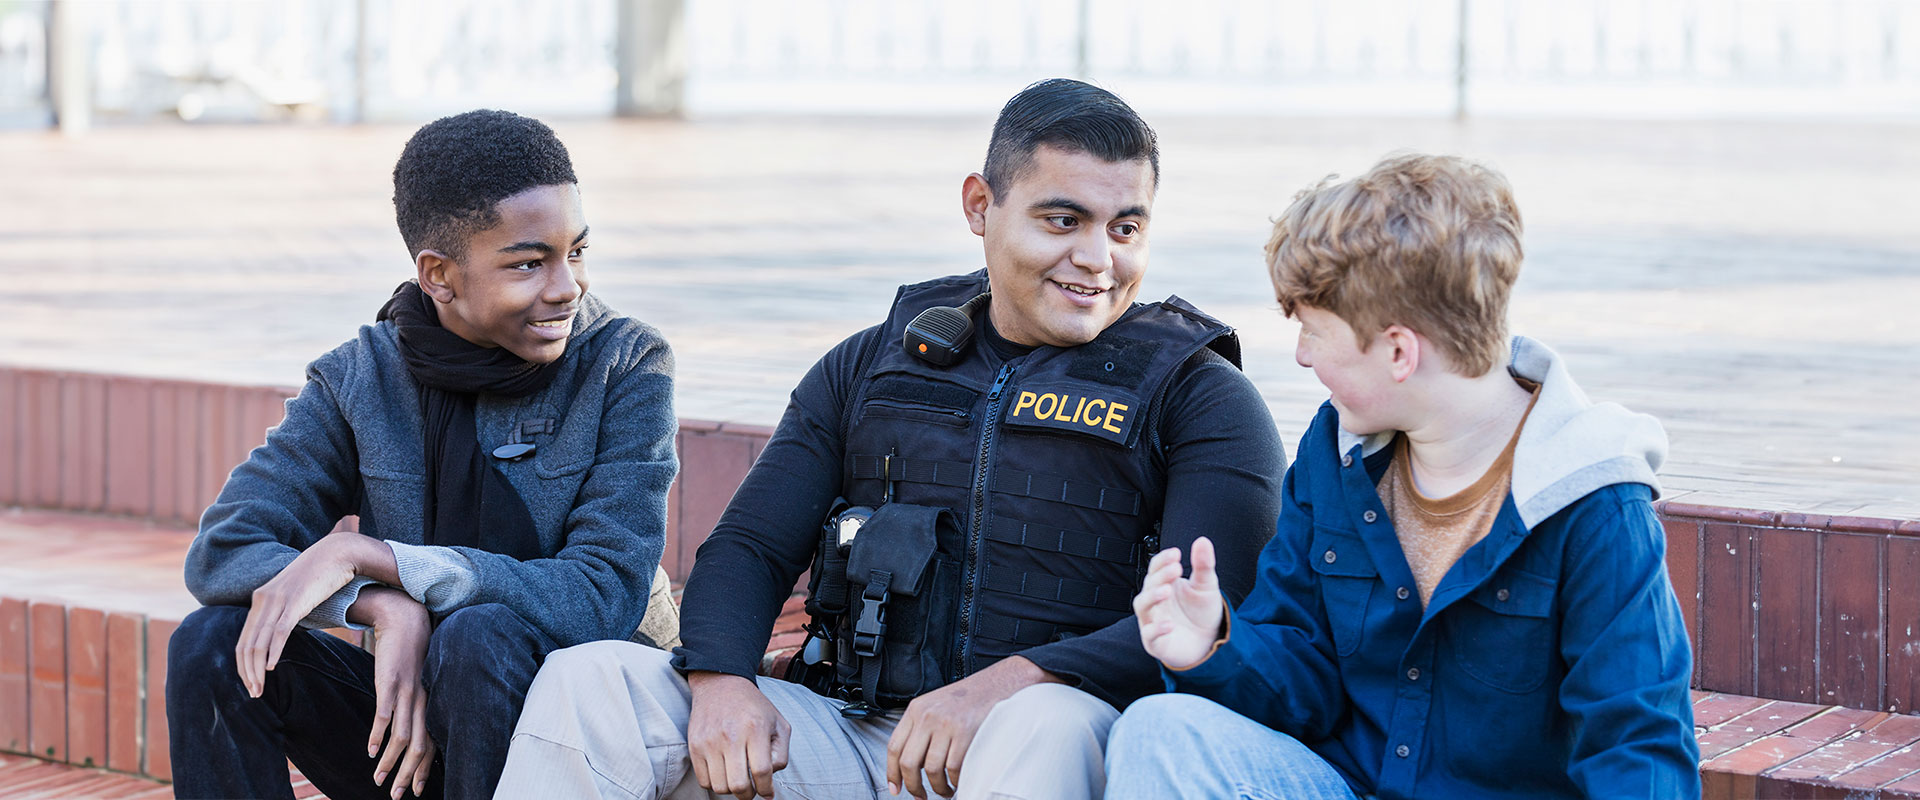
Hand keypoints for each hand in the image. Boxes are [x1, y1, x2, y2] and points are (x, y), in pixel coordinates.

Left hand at [235, 534, 360, 697]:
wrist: (338, 553)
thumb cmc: (321, 577)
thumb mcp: (297, 597)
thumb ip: (285, 612)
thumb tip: (283, 634)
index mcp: (261, 600)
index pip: (243, 640)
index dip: (243, 665)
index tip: (251, 684)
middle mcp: (263, 600)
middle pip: (246, 644)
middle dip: (247, 673)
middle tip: (254, 693)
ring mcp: (278, 600)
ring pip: (259, 641)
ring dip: (257, 669)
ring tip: (260, 688)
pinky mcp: (295, 601)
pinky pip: (280, 631)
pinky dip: (273, 651)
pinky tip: (272, 666)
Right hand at [359, 588, 435, 799]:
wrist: (405, 620)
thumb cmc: (410, 654)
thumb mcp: (416, 683)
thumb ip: (414, 705)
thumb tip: (407, 729)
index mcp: (430, 703)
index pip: (432, 745)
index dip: (425, 769)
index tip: (418, 789)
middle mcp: (423, 701)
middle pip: (420, 747)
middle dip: (409, 775)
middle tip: (397, 795)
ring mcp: (408, 692)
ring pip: (403, 736)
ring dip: (391, 762)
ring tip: (379, 779)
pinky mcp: (390, 681)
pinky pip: (386, 713)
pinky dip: (379, 735)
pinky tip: (372, 751)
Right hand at [687, 672, 790, 798]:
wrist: (720, 685)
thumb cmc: (753, 707)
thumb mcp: (778, 723)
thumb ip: (781, 753)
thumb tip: (770, 780)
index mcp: (756, 729)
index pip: (762, 771)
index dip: (766, 789)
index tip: (768, 793)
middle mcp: (731, 736)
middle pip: (739, 785)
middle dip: (749, 795)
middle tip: (753, 790)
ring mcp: (710, 742)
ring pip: (720, 787)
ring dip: (731, 790)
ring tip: (738, 778)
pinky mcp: (694, 746)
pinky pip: (704, 780)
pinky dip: (715, 783)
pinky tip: (724, 772)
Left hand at [886, 655, 1055, 798]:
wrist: (998, 682)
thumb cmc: (968, 699)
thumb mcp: (935, 706)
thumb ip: (920, 729)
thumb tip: (910, 765)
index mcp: (916, 709)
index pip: (894, 747)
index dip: (892, 773)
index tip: (895, 789)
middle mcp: (927, 716)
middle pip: (909, 762)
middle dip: (913, 786)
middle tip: (920, 796)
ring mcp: (946, 723)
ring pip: (932, 769)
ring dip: (938, 787)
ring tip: (945, 790)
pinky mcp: (965, 731)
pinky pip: (954, 767)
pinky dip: (956, 780)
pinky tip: (959, 781)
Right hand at [1134, 536, 1226, 670]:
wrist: (1210, 641)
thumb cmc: (1202, 612)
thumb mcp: (1207, 586)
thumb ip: (1203, 564)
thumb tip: (1202, 540)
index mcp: (1164, 584)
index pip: (1155, 567)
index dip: (1163, 560)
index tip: (1176, 553)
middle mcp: (1155, 601)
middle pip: (1148, 585)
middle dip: (1160, 576)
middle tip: (1176, 569)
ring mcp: (1153, 621)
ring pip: (1142, 606)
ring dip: (1152, 597)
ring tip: (1166, 590)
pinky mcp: (1156, 642)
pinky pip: (1149, 635)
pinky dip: (1156, 629)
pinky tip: (1170, 624)